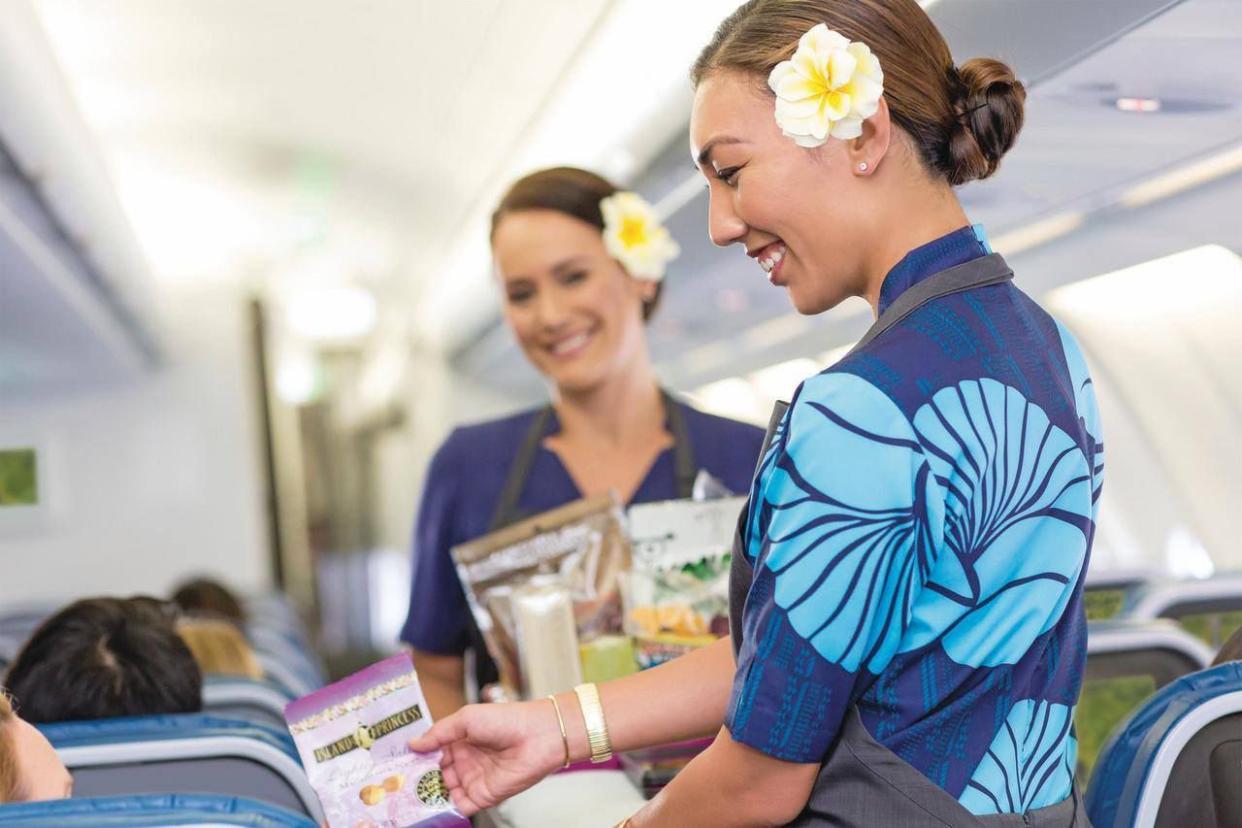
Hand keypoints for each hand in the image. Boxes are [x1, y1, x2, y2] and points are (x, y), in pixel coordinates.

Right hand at [408, 699, 565, 815]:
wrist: (537, 736)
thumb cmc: (505, 720)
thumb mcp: (466, 719)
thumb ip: (439, 733)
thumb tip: (413, 744)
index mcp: (460, 740)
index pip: (431, 752)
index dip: (415, 758)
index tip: (394, 763)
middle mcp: (464, 761)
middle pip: (433, 775)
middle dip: (415, 780)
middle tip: (390, 785)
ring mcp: (471, 780)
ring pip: (441, 792)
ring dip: (424, 796)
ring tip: (401, 799)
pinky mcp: (481, 797)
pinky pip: (457, 806)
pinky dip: (442, 809)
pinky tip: (425, 809)